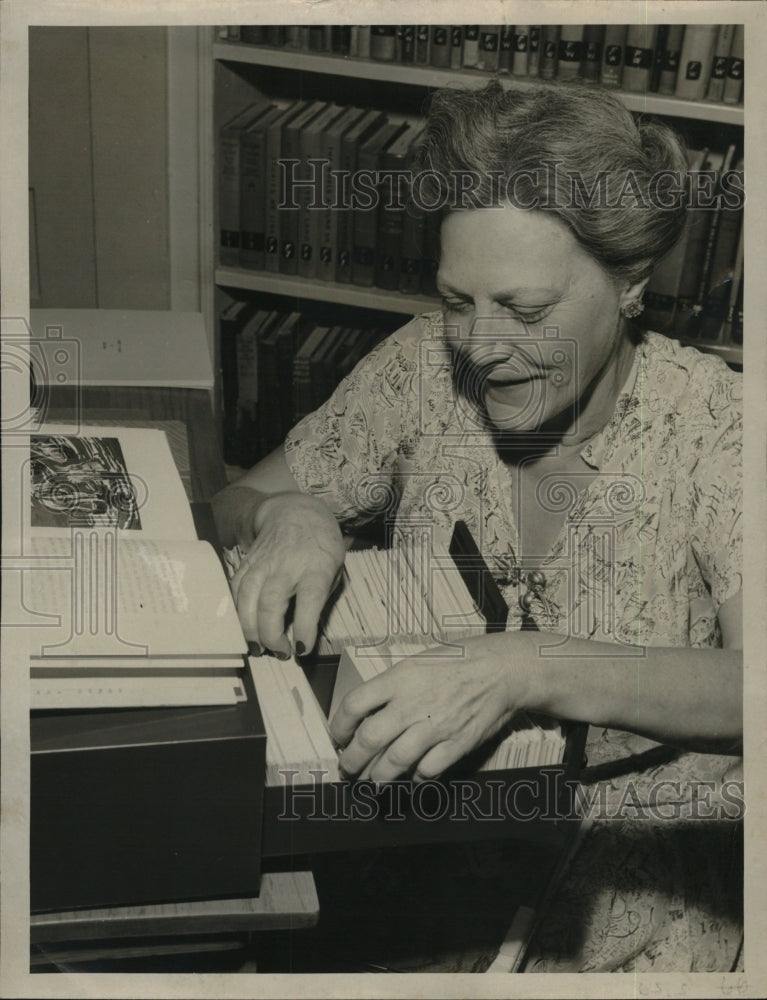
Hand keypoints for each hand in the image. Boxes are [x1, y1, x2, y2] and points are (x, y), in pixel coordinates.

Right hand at [229, 491, 344, 656]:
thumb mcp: (335, 568)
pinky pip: (236, 590)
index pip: (309, 600)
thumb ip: (321, 598)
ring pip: (248, 597)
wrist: (295, 511)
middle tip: (280, 652)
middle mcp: (287, 565)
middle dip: (271, 634)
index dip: (304, 628)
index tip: (301, 648)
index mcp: (316, 567)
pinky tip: (243, 627)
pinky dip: (236, 612)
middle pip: (271, 602)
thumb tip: (304, 632)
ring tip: (257, 647)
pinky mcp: (246, 564)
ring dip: (249, 628)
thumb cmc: (320, 545)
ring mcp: (263, 563)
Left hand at [330, 633, 533, 781]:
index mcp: (399, 678)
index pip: (354, 705)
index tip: (338, 736)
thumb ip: (392, 685)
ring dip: (378, 776)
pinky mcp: (456, 744)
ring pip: (393, 762)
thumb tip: (367, 710)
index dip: (339, 726)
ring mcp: (434, 726)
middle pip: (368, 740)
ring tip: (373, 780)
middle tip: (348, 768)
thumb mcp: (417, 661)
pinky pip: (427, 770)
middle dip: (352, 761)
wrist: (502, 670)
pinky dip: (415, 777)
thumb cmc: (460, 660)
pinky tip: (412, 775)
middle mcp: (412, 703)